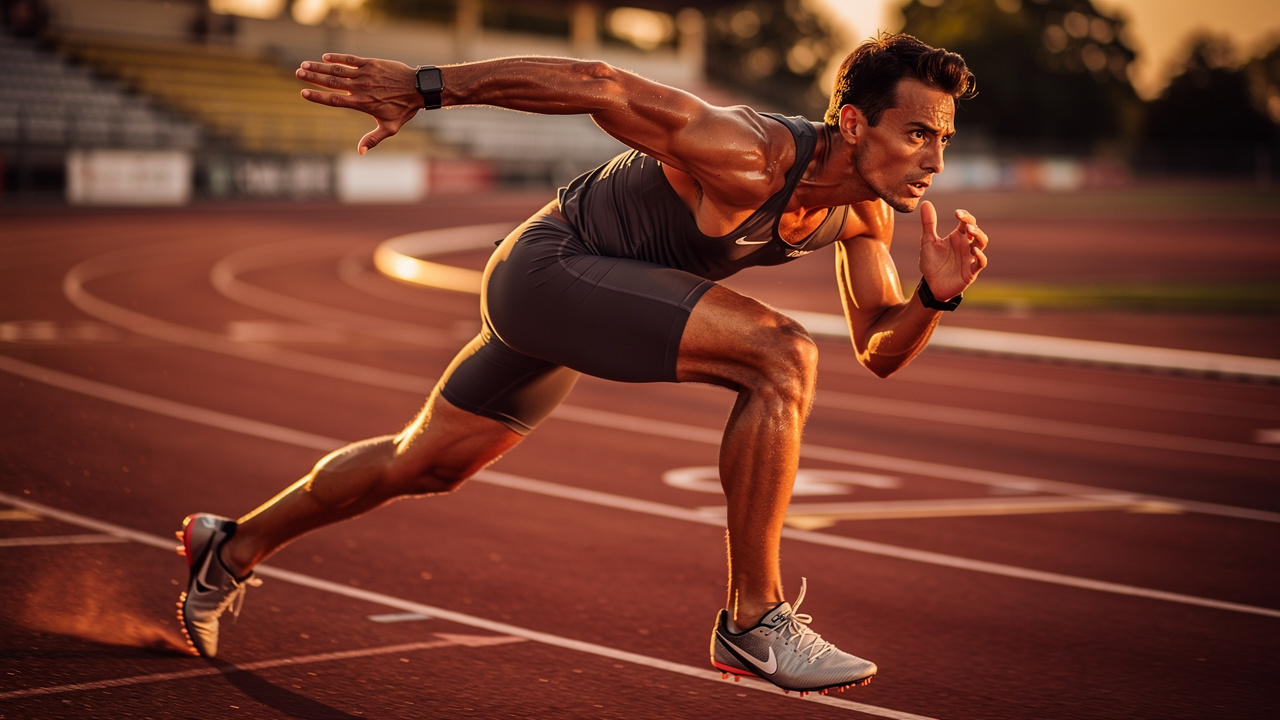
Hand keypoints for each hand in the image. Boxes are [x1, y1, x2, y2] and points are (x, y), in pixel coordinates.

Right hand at [296, 53, 421, 154]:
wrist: (418, 88)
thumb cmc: (404, 109)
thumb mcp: (390, 128)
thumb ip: (373, 139)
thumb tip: (360, 152)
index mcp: (362, 103)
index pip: (334, 100)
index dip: (317, 96)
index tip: (303, 93)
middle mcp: (360, 88)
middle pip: (331, 82)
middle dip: (313, 77)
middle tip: (298, 73)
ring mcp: (365, 74)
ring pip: (338, 70)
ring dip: (320, 66)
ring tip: (305, 64)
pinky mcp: (371, 63)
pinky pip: (351, 59)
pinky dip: (338, 58)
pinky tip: (325, 57)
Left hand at [917, 200, 988, 300]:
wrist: (931, 285)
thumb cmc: (931, 262)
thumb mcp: (927, 242)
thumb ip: (928, 224)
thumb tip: (926, 203)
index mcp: (957, 237)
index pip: (966, 222)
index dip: (965, 216)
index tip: (957, 213)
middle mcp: (966, 245)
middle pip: (977, 231)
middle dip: (973, 226)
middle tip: (966, 224)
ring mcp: (970, 258)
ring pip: (982, 244)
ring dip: (979, 237)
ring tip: (970, 232)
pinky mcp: (971, 271)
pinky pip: (981, 263)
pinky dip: (981, 257)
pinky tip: (975, 251)